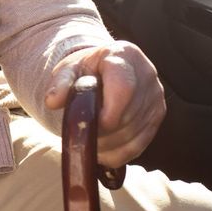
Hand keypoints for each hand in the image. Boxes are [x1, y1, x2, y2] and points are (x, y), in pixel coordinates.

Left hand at [42, 41, 165, 168]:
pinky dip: (117, 154)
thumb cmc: (86, 71)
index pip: (123, 89)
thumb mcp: (69, 69)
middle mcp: (147, 74)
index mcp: (125, 56)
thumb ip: (60, 83)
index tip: (89, 125)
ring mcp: (156, 96)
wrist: (105, 71)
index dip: (106, 114)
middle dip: (101, 133)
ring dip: (107, 146)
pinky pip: (139, 146)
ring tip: (90, 140)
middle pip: (127, 117)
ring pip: (133, 135)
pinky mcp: (158, 116)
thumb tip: (53, 100)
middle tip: (83, 134)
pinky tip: (102, 149)